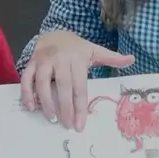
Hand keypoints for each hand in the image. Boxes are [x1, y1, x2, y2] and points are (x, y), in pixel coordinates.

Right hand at [19, 31, 134, 130]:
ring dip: (45, 102)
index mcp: (77, 59)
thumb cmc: (76, 47)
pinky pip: (26, 78)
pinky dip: (27, 93)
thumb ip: (112, 58)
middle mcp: (60, 60)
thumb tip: (132, 59)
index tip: (80, 125)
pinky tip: (31, 107)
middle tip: (67, 125)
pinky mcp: (31, 63)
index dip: (80, 107)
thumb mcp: (95, 50)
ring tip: (51, 118)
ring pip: (42, 82)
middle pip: (63, 86)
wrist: (54, 31)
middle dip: (65, 108)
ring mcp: (44, 61)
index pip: (80, 87)